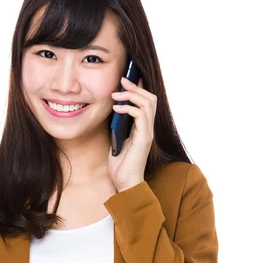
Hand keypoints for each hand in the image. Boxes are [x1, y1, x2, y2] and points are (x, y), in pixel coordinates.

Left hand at [108, 76, 156, 191]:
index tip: (125, 79)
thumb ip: (118, 126)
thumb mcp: (116, 140)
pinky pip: (141, 116)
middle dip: (136, 87)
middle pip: (150, 98)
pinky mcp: (144, 139)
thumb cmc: (120, 165)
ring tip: (116, 94)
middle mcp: (148, 128)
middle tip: (122, 81)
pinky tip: (116, 109)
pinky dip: (128, 108)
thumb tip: (112, 110)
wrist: (125, 183)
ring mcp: (147, 133)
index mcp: (142, 128)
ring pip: (148, 103)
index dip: (138, 88)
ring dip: (132, 95)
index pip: (146, 102)